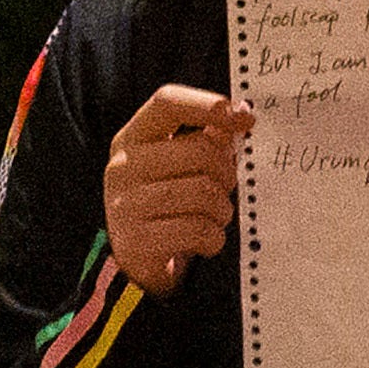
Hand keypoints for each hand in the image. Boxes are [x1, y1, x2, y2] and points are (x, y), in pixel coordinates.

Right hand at [104, 83, 246, 294]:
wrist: (136, 265)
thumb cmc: (167, 207)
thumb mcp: (179, 168)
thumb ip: (206, 139)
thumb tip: (241, 114)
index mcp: (133, 138)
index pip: (168, 102)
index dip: (209, 104)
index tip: (245, 118)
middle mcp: (123, 165)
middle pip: (200, 151)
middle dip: (227, 174)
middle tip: (225, 190)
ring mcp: (125, 203)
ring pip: (204, 192)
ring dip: (222, 210)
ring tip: (214, 218)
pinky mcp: (136, 240)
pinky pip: (198, 229)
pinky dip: (214, 239)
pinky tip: (205, 242)